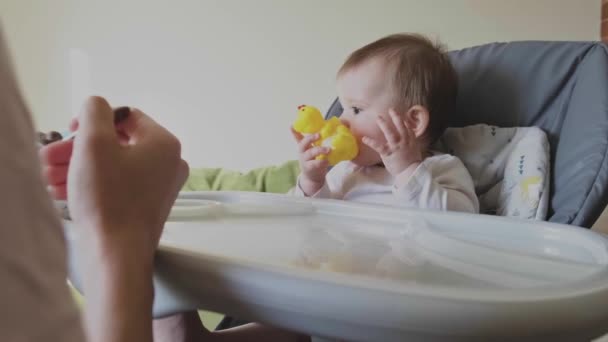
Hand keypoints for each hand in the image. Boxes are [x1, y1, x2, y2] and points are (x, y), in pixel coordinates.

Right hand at [41, 96, 187, 257]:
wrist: (117, 255)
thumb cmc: (108, 197)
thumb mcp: (94, 144)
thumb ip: (94, 112)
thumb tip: (97, 106)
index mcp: (164, 143)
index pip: (126, 117)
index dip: (91, 122)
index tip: (67, 134)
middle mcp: (170, 163)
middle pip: (117, 143)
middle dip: (78, 149)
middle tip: (49, 159)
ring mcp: (161, 187)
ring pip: (114, 166)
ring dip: (79, 167)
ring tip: (50, 178)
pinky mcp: (148, 207)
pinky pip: (119, 185)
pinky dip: (92, 184)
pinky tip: (63, 191)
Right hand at [290, 127, 328, 194]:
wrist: (312, 176)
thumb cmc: (313, 159)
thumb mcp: (311, 149)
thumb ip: (314, 140)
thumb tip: (323, 129)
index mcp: (303, 146)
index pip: (297, 137)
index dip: (294, 131)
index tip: (291, 125)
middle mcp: (302, 152)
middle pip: (303, 144)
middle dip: (310, 138)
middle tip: (319, 135)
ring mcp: (305, 160)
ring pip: (311, 153)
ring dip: (320, 150)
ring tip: (329, 149)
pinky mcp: (310, 168)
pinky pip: (316, 163)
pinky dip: (322, 161)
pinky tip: (327, 160)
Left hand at [362, 109, 422, 176]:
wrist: (410, 172)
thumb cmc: (412, 164)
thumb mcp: (415, 151)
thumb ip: (411, 142)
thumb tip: (407, 137)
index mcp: (411, 141)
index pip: (408, 128)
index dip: (404, 121)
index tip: (401, 116)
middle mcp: (404, 142)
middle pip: (400, 126)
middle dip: (396, 117)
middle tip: (390, 110)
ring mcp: (396, 146)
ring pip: (390, 133)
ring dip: (384, 124)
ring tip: (378, 118)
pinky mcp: (388, 153)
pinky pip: (378, 146)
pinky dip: (371, 142)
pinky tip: (364, 138)